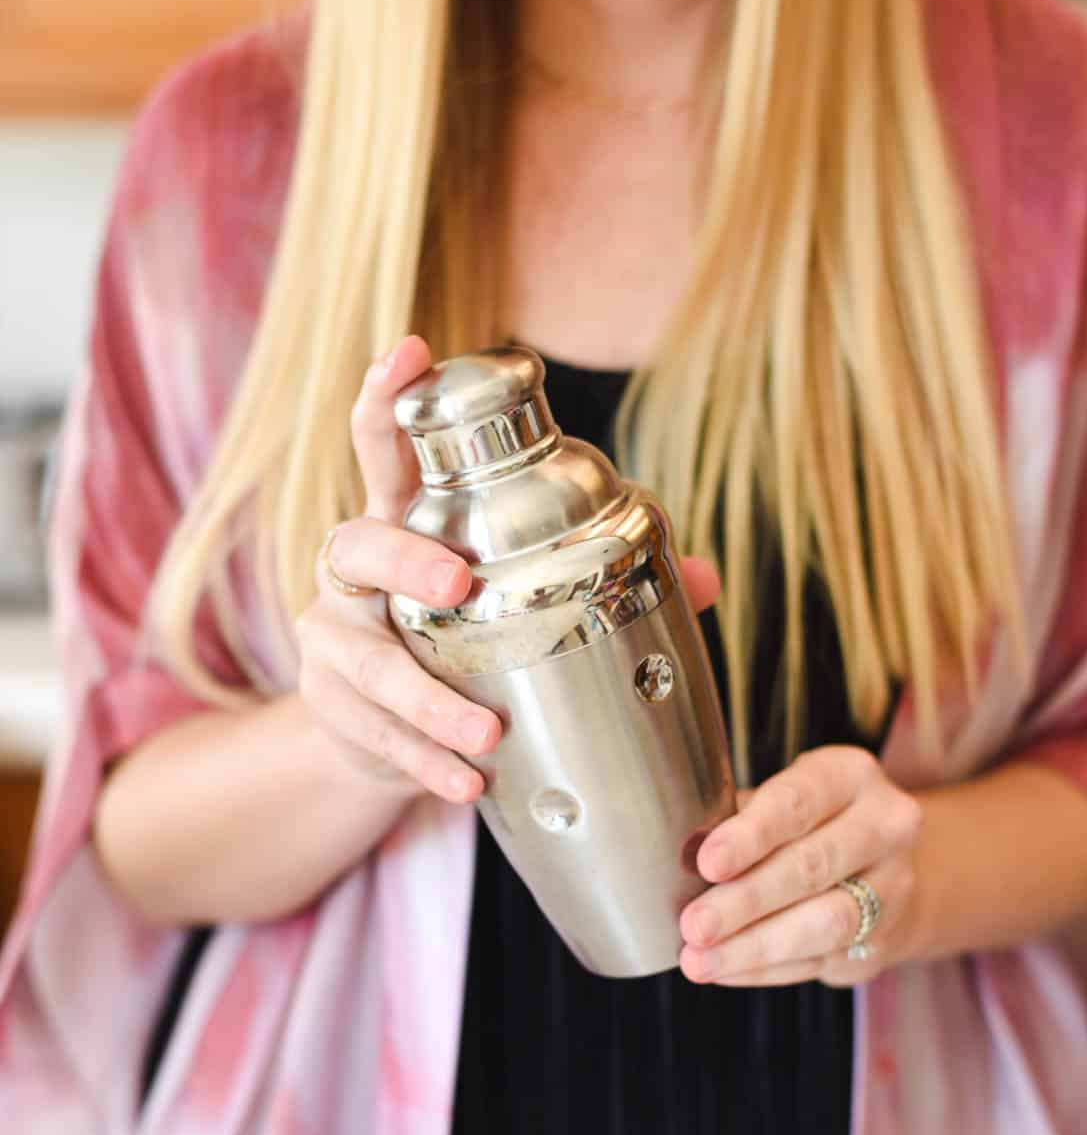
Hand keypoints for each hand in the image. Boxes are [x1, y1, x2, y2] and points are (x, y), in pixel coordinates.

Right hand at [296, 335, 720, 805]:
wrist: (378, 738)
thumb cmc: (461, 639)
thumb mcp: (513, 598)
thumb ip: (605, 577)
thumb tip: (705, 575)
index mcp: (403, 525)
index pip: (384, 446)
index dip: (391, 395)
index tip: (411, 350)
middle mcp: (354, 577)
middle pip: (355, 542)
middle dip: (405, 558)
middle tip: (456, 585)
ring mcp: (335, 644)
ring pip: (367, 662)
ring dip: (427, 699)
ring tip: (486, 736)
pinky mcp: (333, 712)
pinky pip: (375, 737)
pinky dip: (425, 761)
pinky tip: (468, 784)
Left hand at [678, 747, 922, 987]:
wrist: (887, 868)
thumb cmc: (811, 825)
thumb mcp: (781, 800)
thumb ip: (736, 819)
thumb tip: (679, 856)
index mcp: (851, 777)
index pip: (798, 802)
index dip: (751, 835)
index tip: (707, 862)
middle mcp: (884, 828)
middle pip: (812, 867)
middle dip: (746, 900)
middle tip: (695, 924)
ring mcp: (892, 888)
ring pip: (824, 923)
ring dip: (753, 946)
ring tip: (700, 959)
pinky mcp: (880, 942)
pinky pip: (818, 960)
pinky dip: (764, 969)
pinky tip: (725, 970)